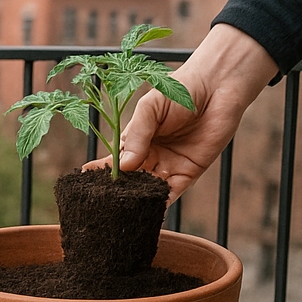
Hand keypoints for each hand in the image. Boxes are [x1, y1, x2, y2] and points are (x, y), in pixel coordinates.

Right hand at [84, 23, 278, 202]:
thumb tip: (124, 165)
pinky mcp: (190, 172)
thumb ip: (138, 134)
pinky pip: (172, 193)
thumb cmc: (181, 89)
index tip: (83, 182)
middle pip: (130, 179)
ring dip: (137, 201)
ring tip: (121, 214)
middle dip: (117, 191)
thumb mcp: (151, 107)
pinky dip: (161, 203)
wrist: (218, 87)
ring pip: (149, 190)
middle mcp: (151, 155)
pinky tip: (148, 212)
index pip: (114, 159)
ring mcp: (169, 165)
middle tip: (101, 206)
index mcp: (137, 138)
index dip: (100, 171)